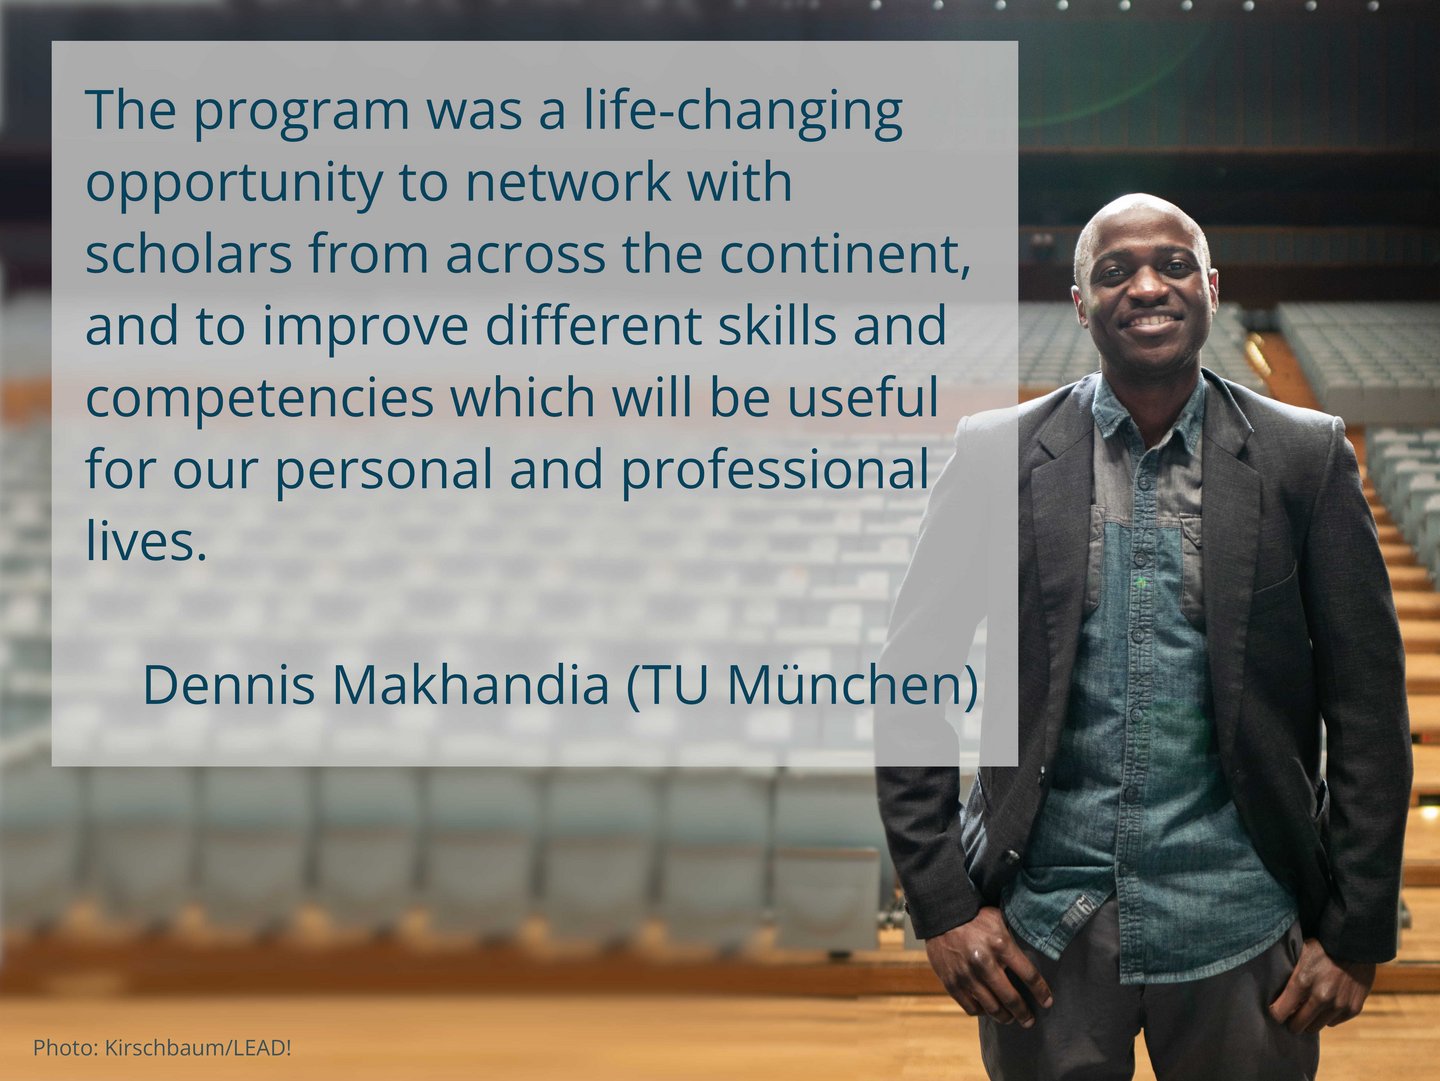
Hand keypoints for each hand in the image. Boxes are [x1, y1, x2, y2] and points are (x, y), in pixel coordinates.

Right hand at [924, 906, 1053, 1026]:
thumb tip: (1035, 947)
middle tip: (1029, 1021)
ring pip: (991, 1007)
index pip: (1029, 975)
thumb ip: (1014, 937)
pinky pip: (970, 1007)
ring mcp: (966, 975)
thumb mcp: (999, 919)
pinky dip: (981, 1012)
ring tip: (1009, 1018)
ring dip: (1004, 1017)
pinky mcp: (951, 982)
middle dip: (1024, 1013)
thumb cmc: (975, 916)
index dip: (1041, 992)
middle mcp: (984, 962)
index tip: (1047, 1002)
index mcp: (1000, 945)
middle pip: (1011, 998)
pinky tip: (987, 1009)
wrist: (942, 915)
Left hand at [1269, 938, 1375, 1033]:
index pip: (1279, 1013)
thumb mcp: (1297, 955)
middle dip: (1292, 1022)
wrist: (1354, 943)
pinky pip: (1333, 1022)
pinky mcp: (1352, 1009)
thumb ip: (1288, 976)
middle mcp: (1320, 997)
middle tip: (1291, 1014)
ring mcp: (1338, 1005)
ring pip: (1316, 1027)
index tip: (1275, 1011)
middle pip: (1298, 1025)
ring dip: (1310, 1020)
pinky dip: (1328, 1016)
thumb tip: (1275, 994)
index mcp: (1301, 982)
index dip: (1276, 1014)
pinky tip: (1326, 1004)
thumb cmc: (1321, 946)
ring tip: (1308, 1009)